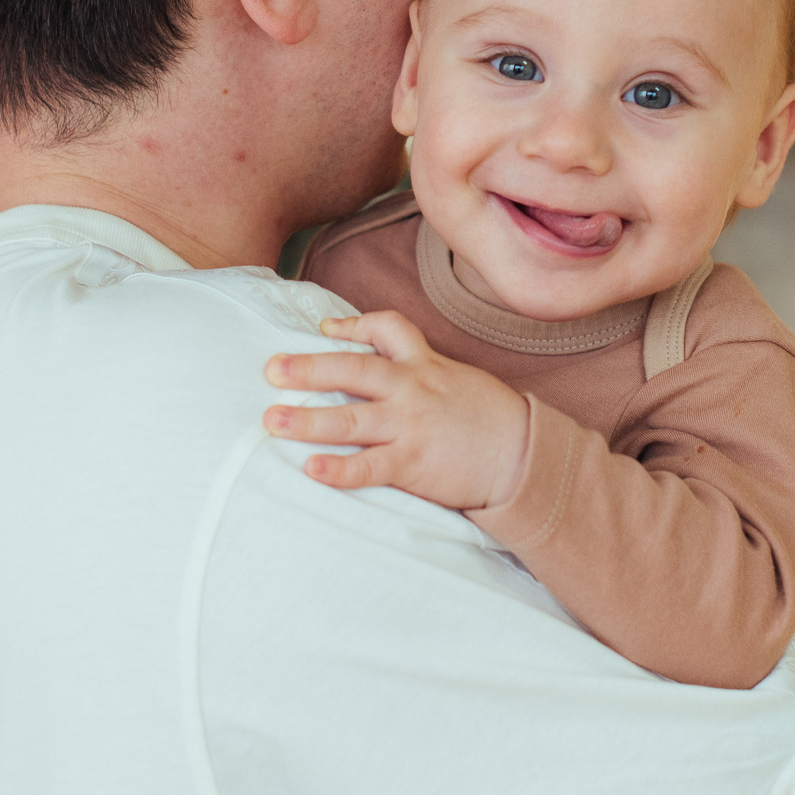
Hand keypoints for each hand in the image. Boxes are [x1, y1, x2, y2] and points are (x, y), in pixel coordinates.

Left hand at [263, 312, 530, 510]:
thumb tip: (384, 366)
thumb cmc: (487, 418)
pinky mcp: (414, 464)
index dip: (352, 325)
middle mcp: (413, 389)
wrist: (523, 457)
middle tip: (271, 369)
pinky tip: (312, 470)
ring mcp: (412, 426)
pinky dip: (340, 469)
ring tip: (272, 420)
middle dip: (309, 368)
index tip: (323, 329)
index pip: (388, 328)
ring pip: (351, 418)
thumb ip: (420, 369)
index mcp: (424, 364)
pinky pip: (370, 466)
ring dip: (308, 420)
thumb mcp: (456, 378)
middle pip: (355, 369)